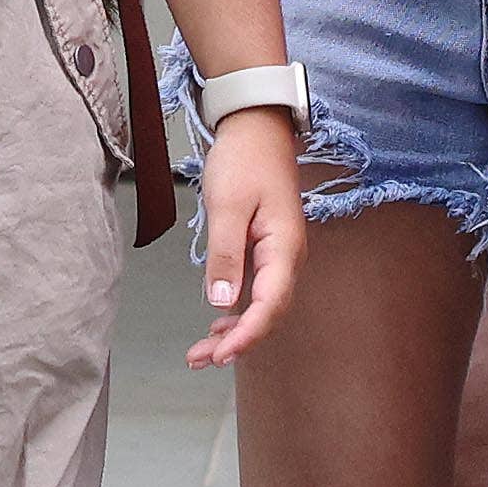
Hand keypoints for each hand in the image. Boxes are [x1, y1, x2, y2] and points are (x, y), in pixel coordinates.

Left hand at [187, 113, 306, 368]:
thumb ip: (225, 255)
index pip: (270, 305)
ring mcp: (277, 255)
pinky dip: (236, 310)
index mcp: (284, 247)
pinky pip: (256, 291)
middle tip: (200, 359)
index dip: (247, 335)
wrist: (256, 127)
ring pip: (261, 306)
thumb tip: (221, 302)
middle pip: (267, 313)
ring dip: (234, 330)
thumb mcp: (228, 205)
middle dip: (237, 341)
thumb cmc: (244, 158)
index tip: (220, 354)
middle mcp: (287, 257)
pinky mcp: (265, 249)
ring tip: (202, 351)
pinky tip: (218, 321)